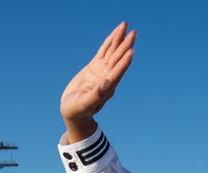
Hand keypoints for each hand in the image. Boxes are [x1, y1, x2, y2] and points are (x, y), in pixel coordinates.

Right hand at [60, 22, 136, 142]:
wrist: (73, 110)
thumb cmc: (78, 111)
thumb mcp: (85, 104)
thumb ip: (96, 95)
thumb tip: (106, 84)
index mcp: (106, 87)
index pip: (117, 72)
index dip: (124, 62)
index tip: (131, 51)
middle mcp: (107, 77)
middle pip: (117, 59)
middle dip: (125, 45)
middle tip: (134, 33)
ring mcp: (102, 71)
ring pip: (112, 52)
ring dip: (119, 39)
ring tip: (125, 26)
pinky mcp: (95, 66)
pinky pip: (103, 51)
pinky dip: (109, 42)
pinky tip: (116, 33)